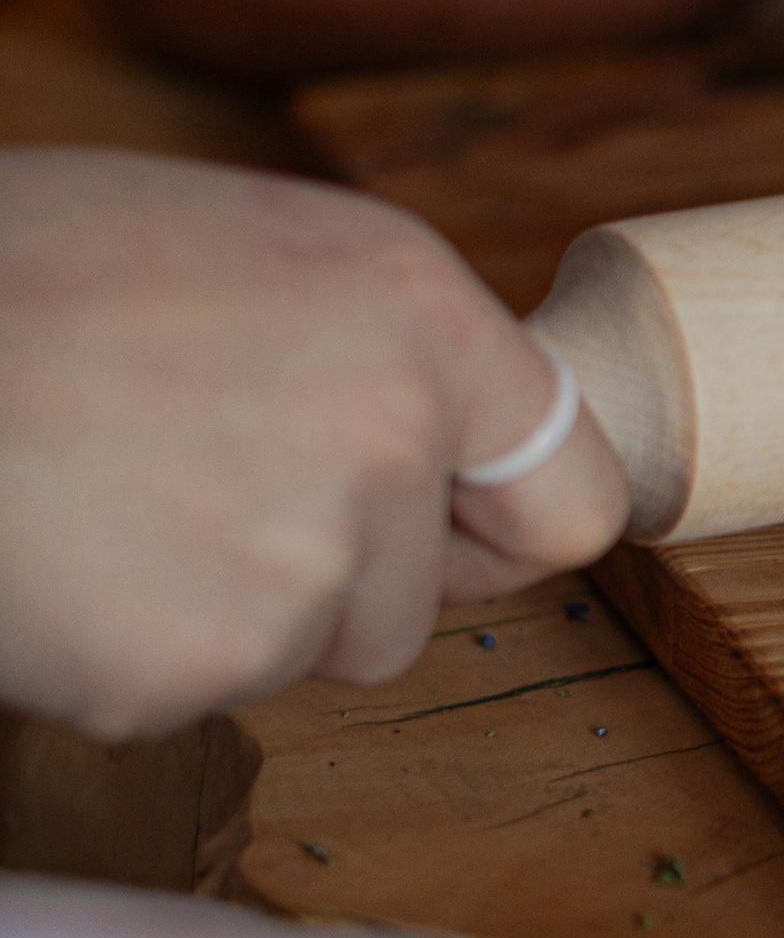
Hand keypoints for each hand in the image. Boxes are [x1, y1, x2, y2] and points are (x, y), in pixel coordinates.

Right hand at [0, 150, 629, 739]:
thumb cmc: (14, 278)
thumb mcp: (222, 246)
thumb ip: (356, 344)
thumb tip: (435, 436)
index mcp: (412, 306)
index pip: (574, 484)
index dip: (508, 525)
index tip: (468, 536)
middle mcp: (388, 433)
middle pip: (417, 592)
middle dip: (325, 576)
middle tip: (178, 484)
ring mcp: (302, 560)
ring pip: (310, 647)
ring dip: (220, 610)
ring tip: (98, 499)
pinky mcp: (202, 665)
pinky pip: (198, 691)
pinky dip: (126, 654)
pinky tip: (57, 559)